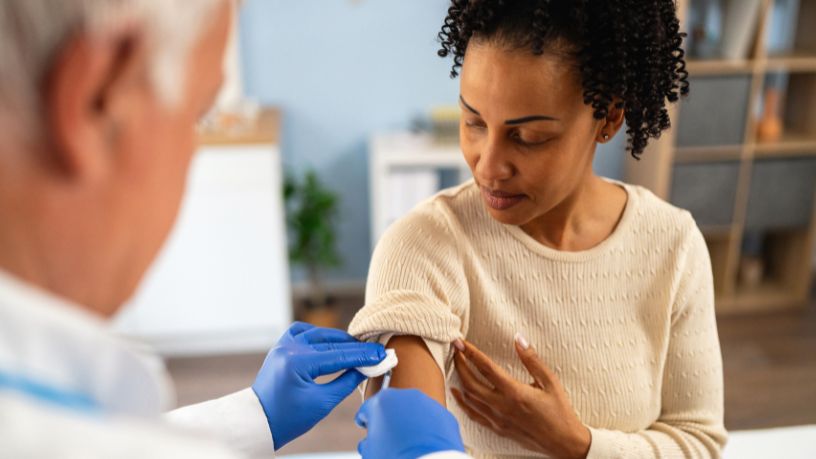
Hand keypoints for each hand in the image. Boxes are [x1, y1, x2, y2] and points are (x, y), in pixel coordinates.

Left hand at [252, 322, 385, 449]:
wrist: (259, 422)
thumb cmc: (289, 418)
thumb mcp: (323, 403)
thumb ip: (347, 382)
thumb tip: (366, 368)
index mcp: (297, 362)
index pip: (338, 355)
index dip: (362, 355)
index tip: (381, 354)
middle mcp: (289, 348)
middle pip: (330, 342)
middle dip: (355, 348)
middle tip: (375, 352)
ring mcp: (283, 345)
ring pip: (318, 333)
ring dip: (338, 340)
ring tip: (357, 348)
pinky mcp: (281, 347)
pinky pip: (302, 332)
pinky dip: (318, 334)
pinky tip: (329, 341)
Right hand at [355, 388, 464, 458]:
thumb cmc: (394, 457)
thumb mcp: (370, 451)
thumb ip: (368, 441)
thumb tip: (370, 443)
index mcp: (382, 401)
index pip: (368, 409)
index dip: (366, 421)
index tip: (367, 427)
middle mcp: (406, 396)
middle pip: (392, 406)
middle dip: (390, 419)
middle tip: (388, 437)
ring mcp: (428, 403)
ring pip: (414, 411)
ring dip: (410, 422)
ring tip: (408, 442)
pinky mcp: (444, 415)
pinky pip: (432, 421)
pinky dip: (428, 429)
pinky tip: (424, 444)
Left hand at [451, 336, 590, 458]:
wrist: (564, 442)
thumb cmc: (560, 412)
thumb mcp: (550, 381)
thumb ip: (532, 359)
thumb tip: (519, 339)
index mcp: (514, 392)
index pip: (486, 367)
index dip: (471, 353)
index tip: (461, 342)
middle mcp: (502, 406)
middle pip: (470, 383)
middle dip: (460, 364)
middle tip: (456, 351)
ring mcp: (498, 419)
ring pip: (469, 399)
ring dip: (460, 381)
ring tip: (457, 367)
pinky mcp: (498, 429)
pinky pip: (473, 415)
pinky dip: (462, 402)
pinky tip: (458, 394)